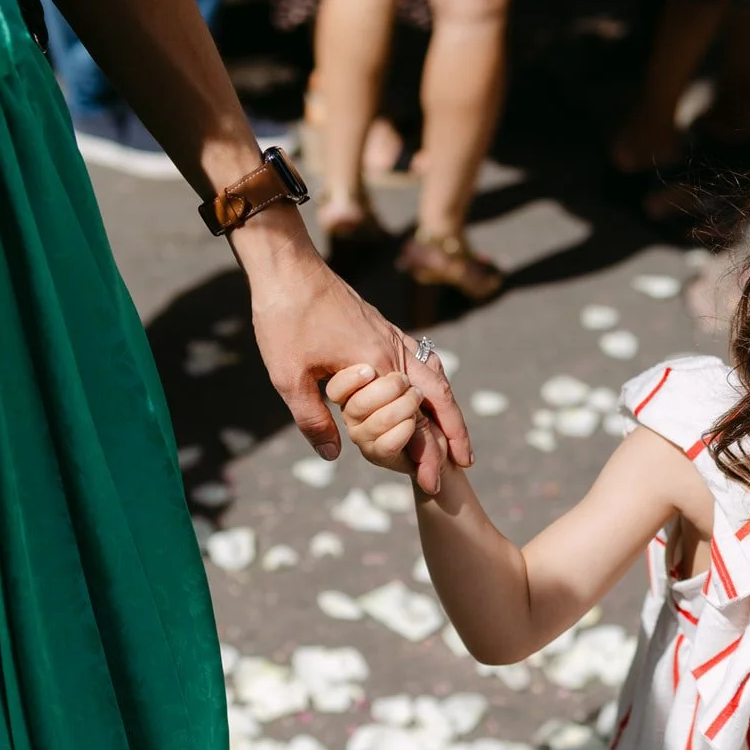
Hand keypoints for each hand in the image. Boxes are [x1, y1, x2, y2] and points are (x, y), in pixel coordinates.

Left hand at [248, 240, 470, 493]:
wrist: (288, 267)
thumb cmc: (285, 319)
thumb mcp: (288, 376)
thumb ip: (312, 419)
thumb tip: (333, 455)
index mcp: (377, 365)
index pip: (414, 419)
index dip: (425, 454)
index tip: (429, 481)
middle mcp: (394, 349)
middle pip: (439, 396)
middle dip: (454, 432)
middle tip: (464, 463)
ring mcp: (391, 335)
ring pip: (435, 374)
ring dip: (448, 406)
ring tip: (455, 432)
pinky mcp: (382, 326)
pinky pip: (421, 357)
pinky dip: (434, 380)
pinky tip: (429, 388)